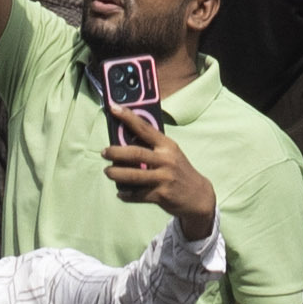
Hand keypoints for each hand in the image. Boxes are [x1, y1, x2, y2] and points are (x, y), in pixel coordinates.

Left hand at [100, 101, 220, 225]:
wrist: (198, 195)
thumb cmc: (179, 171)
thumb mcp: (171, 154)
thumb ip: (152, 148)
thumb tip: (125, 142)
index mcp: (167, 145)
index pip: (145, 128)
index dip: (128, 117)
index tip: (114, 108)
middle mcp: (166, 160)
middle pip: (136, 153)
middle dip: (116, 152)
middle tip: (104, 152)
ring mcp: (164, 178)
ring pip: (134, 175)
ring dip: (117, 174)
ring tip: (108, 172)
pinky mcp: (161, 195)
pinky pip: (138, 194)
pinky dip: (126, 194)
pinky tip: (121, 192)